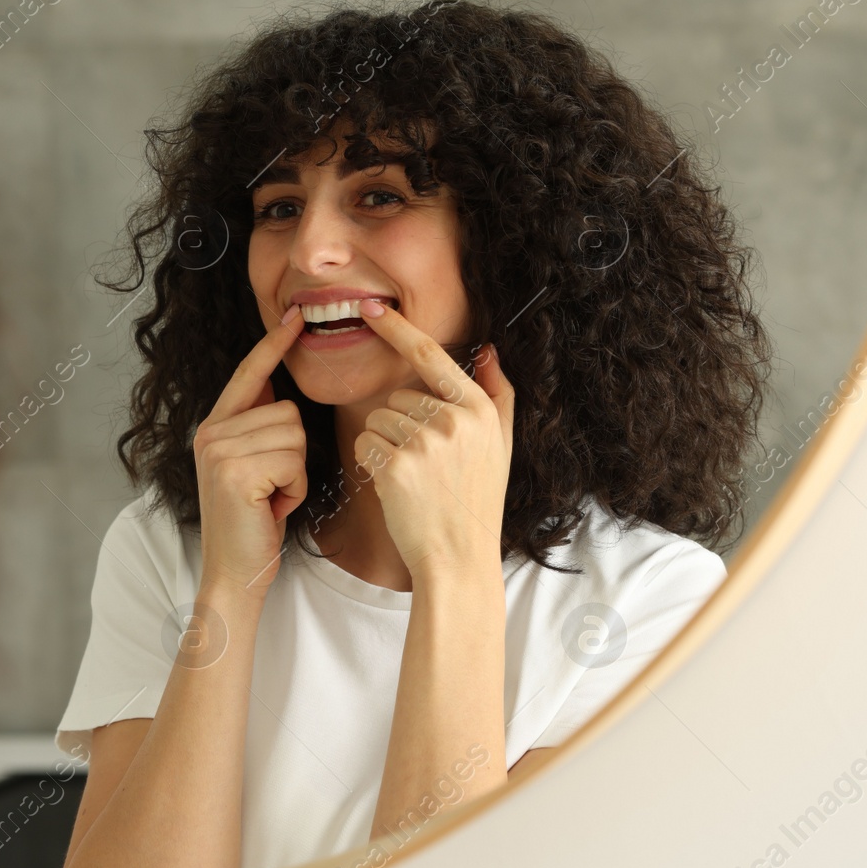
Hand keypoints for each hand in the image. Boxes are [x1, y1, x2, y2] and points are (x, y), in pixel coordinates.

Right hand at [192, 304, 307, 594]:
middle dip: (295, 455)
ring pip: (295, 433)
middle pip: (288, 410)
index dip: (273, 345)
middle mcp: (210, 432)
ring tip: (272, 498)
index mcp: (214, 427)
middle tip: (273, 489)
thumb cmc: (253, 525)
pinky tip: (272, 507)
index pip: (249, 374)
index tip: (294, 315)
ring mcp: (218, 450)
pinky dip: (295, 487)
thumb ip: (258, 427)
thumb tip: (276, 386)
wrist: (235, 573)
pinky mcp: (235, 471)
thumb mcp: (254, 468)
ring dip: (296, 473)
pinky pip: (293, 459)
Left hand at [353, 301, 513, 576]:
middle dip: (400, 426)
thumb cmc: (476, 502)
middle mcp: (455, 420)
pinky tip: (397, 487)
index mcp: (479, 409)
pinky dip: (372, 464)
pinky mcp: (397, 465)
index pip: (431, 356)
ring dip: (385, 446)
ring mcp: (426, 442)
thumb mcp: (501, 446)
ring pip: (377, 420)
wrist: (460, 558)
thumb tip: (487, 349)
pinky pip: (365, 444)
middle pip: (397, 397)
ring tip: (414, 479)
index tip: (371, 308)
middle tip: (425, 466)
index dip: (398, 329)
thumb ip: (496, 395)